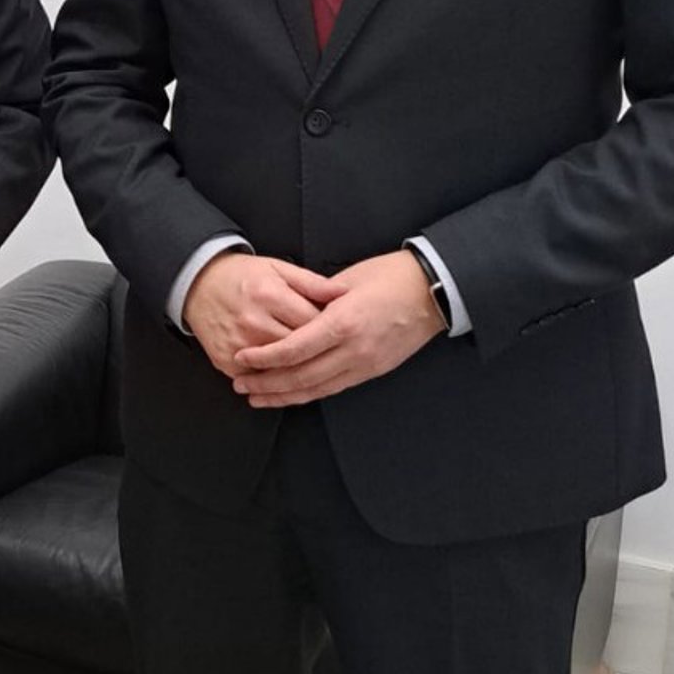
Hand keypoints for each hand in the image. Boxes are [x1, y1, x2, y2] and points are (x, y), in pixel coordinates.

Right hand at [183, 252, 346, 378]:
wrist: (198, 284)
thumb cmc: (240, 276)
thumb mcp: (279, 268)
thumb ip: (313, 283)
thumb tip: (343, 293)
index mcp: (269, 295)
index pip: (312, 324)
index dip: (330, 330)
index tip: (337, 333)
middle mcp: (252, 322)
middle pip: (299, 350)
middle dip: (316, 352)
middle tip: (327, 350)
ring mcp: (238, 344)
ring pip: (280, 369)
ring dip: (297, 369)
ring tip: (309, 362)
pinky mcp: (226, 360)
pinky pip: (258, 377)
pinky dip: (272, 376)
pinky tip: (283, 370)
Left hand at [230, 249, 444, 406]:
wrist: (433, 291)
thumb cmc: (390, 276)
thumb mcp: (346, 279)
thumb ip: (315, 299)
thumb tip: (287, 313)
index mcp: (344, 322)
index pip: (295, 349)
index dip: (265, 358)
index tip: (242, 359)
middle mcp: (354, 348)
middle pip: (302, 376)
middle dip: (267, 384)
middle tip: (241, 385)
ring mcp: (366, 363)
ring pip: (318, 389)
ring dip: (285, 396)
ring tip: (258, 398)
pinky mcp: (374, 370)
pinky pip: (335, 387)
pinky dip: (310, 393)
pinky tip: (292, 396)